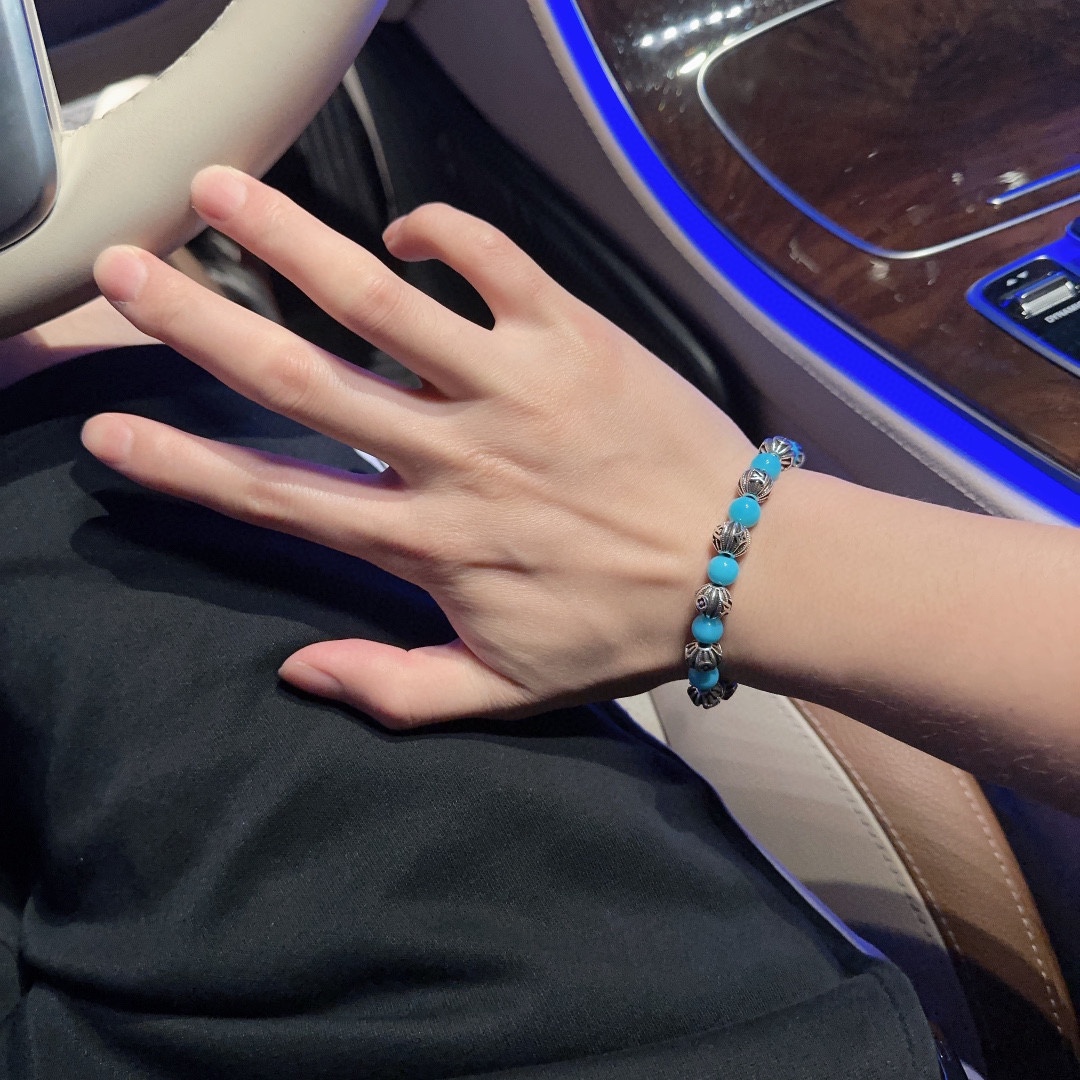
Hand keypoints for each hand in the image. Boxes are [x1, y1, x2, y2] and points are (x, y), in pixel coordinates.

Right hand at [85, 167, 754, 726]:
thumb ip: (396, 689)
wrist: (746, 567)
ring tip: (218, 189)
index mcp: (428, 542)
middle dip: (195, 324)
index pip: (277, 499)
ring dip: (288, 239)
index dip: (183, 465)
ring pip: (378, 300)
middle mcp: (453, 456)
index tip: (112, 431)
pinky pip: (493, 261)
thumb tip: (295, 671)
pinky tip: (405, 226)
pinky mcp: (573, 337)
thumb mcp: (506, 689)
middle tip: (121, 272)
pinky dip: (443, 230)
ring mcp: (511, 387)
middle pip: (300, 379)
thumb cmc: (625, 627)